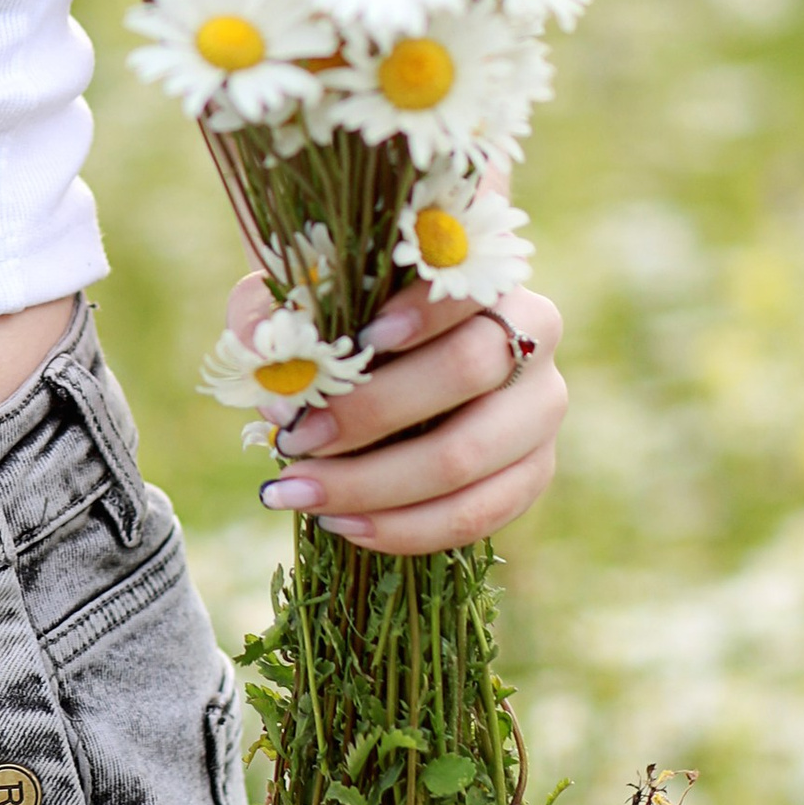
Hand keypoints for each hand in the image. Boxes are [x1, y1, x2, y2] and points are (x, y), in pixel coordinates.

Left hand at [238, 272, 566, 555]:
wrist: (402, 371)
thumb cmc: (352, 321)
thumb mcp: (309, 297)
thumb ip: (273, 305)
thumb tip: (263, 351)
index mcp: (487, 276)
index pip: (467, 283)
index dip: (420, 311)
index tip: (358, 339)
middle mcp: (534, 339)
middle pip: (466, 371)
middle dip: (370, 412)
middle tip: (293, 437)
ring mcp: (540, 412)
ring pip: (468, 459)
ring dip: (373, 485)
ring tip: (297, 492)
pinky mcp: (534, 474)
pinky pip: (476, 516)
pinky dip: (404, 528)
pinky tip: (343, 524)